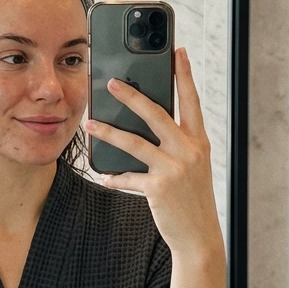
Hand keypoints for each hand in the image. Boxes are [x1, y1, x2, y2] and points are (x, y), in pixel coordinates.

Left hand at [84, 47, 222, 259]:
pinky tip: (104, 175)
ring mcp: (174, 168)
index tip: (178, 51)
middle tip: (112, 82)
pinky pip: (128, 177)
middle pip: (156, 114)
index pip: (191, 101)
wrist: (199, 236)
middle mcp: (189, 150)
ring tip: (89, 125)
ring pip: (134, 142)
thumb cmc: (190, 198)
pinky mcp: (159, 187)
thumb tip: (143, 124)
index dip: (184, 75)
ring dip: (108, 133)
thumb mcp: (191, 166)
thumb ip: (175, 144)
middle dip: (132, 96)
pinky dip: (114, 176)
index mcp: (198, 141)